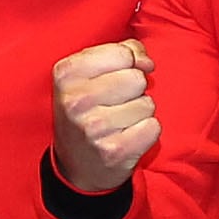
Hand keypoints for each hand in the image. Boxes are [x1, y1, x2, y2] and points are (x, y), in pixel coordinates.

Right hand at [48, 39, 157, 194]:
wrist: (76, 167)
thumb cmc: (87, 112)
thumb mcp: (88, 74)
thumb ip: (121, 52)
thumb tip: (147, 63)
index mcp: (66, 74)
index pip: (122, 53)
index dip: (128, 63)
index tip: (116, 77)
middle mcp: (75, 100)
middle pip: (136, 78)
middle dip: (133, 90)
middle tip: (114, 105)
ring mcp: (94, 128)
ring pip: (147, 103)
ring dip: (138, 113)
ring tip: (118, 123)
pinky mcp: (114, 150)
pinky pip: (153, 127)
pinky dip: (145, 132)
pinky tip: (126, 138)